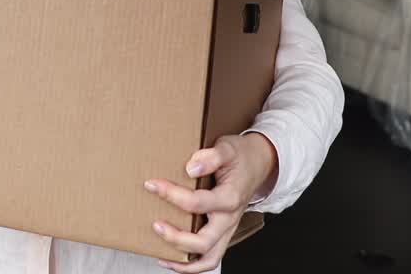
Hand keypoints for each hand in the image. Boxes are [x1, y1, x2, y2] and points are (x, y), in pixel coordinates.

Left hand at [144, 133, 278, 272]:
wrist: (258, 162)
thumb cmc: (240, 155)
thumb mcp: (227, 148)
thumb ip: (211, 156)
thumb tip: (191, 168)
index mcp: (230, 198)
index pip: (197, 203)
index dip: (171, 194)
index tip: (151, 184)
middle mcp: (229, 218)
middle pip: (204, 242)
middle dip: (177, 238)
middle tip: (155, 225)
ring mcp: (227, 229)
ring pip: (209, 258)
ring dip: (184, 261)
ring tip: (161, 255)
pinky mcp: (222, 232)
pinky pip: (210, 257)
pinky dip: (192, 264)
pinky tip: (171, 259)